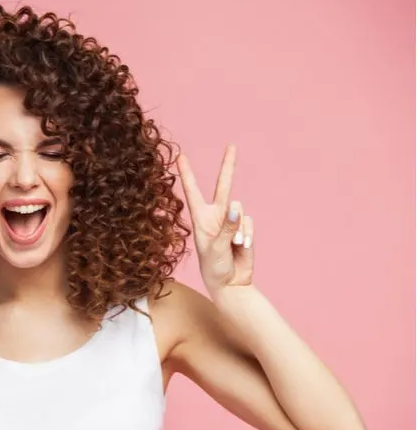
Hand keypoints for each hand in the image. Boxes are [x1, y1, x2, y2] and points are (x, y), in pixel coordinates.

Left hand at [176, 144, 253, 293]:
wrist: (231, 284)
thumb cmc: (214, 268)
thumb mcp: (215, 249)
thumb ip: (226, 228)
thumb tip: (237, 206)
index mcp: (200, 219)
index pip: (192, 191)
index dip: (187, 174)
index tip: (180, 156)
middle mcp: (216, 216)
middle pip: (223, 186)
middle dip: (228, 166)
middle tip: (231, 146)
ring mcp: (231, 221)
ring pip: (240, 210)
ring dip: (238, 229)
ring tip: (233, 246)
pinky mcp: (244, 228)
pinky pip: (249, 223)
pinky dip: (247, 235)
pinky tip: (241, 247)